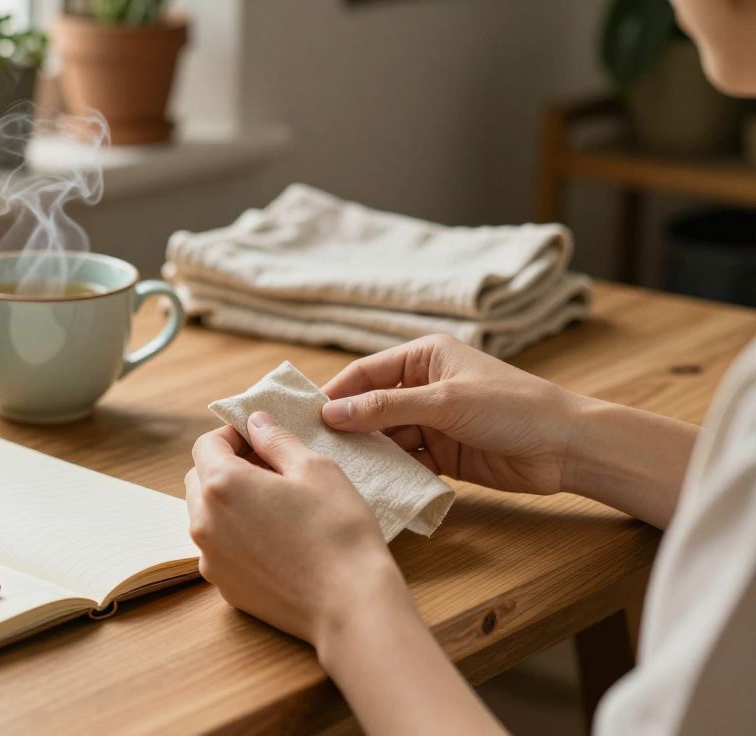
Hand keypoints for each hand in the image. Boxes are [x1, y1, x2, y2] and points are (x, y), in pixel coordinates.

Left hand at [185, 413, 410, 651]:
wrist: (350, 605)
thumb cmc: (337, 531)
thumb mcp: (315, 469)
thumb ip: (276, 440)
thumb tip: (255, 422)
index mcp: (221, 484)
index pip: (206, 444)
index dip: (232, 435)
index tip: (259, 438)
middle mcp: (203, 522)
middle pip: (200, 479)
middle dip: (226, 466)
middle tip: (269, 467)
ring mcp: (210, 559)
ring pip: (205, 516)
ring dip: (228, 502)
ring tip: (273, 503)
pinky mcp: (224, 587)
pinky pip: (219, 549)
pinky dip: (235, 535)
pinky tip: (274, 539)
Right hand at [319, 334, 584, 494]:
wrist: (566, 448)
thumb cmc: (511, 408)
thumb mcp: (444, 402)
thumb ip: (386, 408)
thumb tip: (331, 414)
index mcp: (425, 357)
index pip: (365, 372)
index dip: (336, 393)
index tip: (305, 418)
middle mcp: (425, 385)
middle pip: (371, 406)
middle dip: (346, 426)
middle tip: (312, 449)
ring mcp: (433, 421)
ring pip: (385, 436)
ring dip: (366, 452)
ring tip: (336, 470)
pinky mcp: (443, 453)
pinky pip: (405, 460)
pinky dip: (389, 471)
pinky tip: (369, 484)